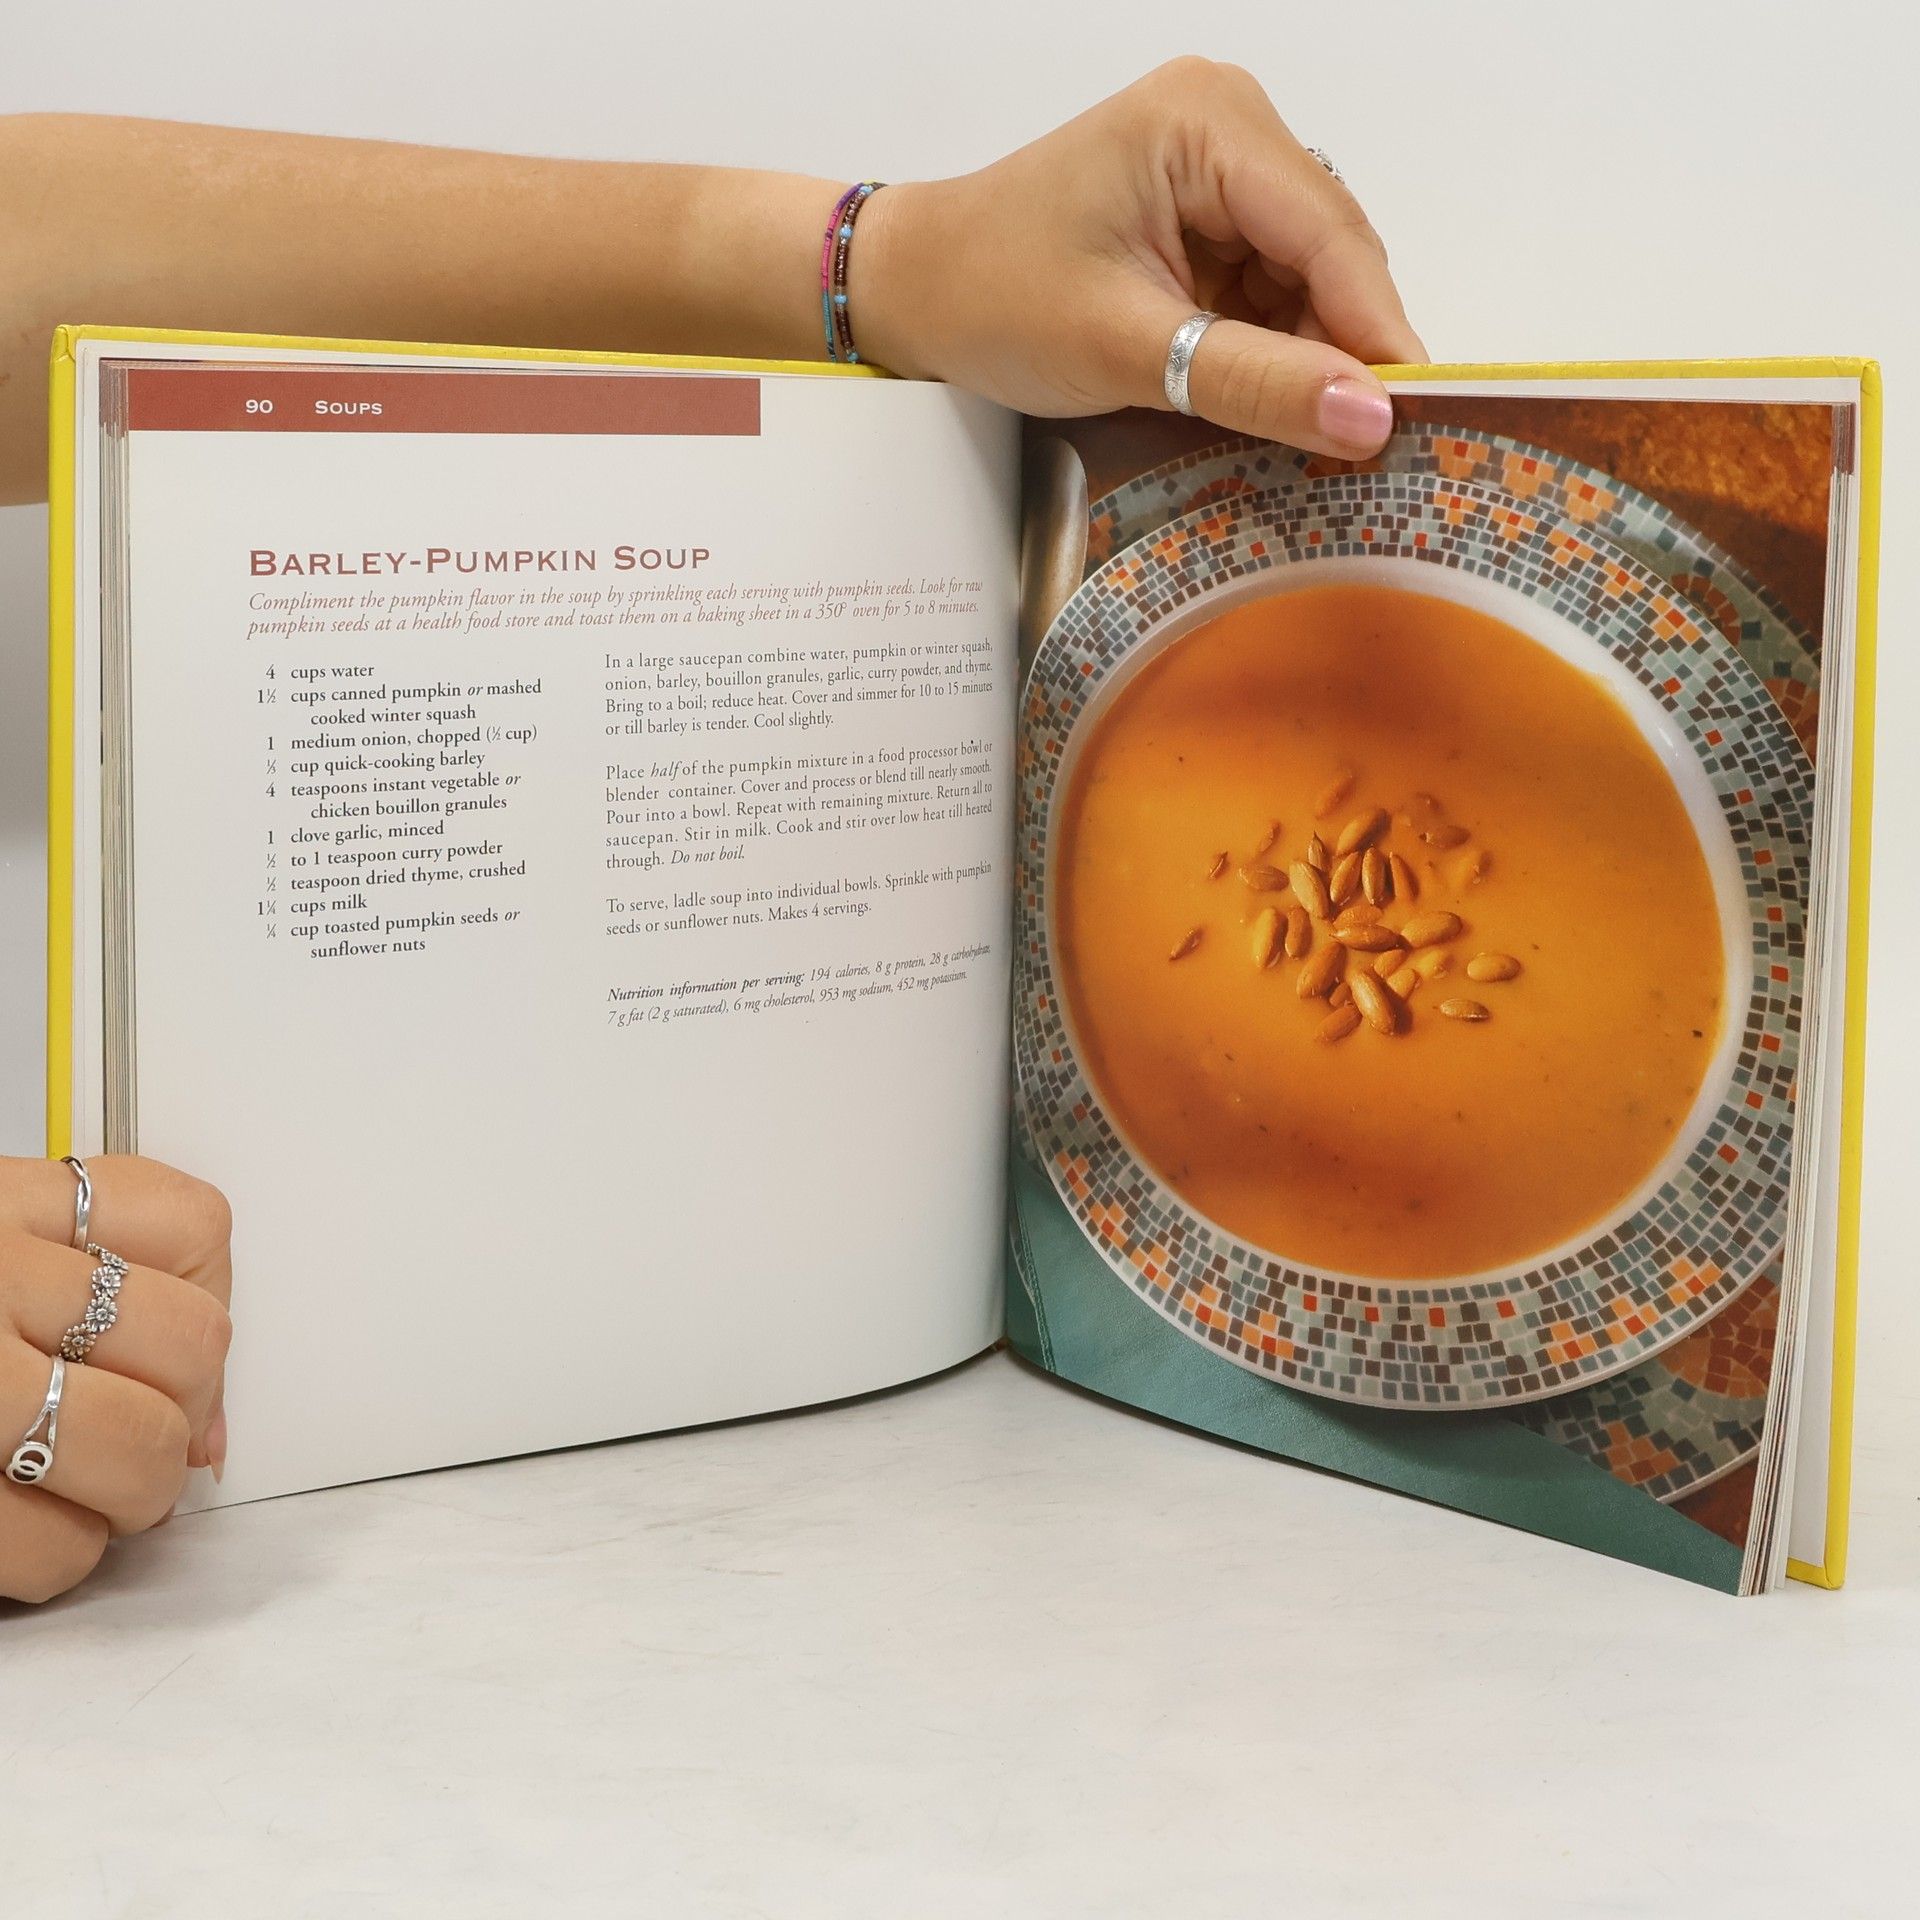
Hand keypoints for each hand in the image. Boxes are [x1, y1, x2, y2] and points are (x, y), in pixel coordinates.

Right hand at [0, 1156, 231, 1603]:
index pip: (191, 1227)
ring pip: (142, 1449)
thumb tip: (211, 1428)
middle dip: (178, 1414)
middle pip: (190, 1345)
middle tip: (131, 1442)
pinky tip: (10, 1535)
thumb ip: (87, 1298)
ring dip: (127, 1499)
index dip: (204, 1303)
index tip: (174, 1353)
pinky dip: (50, 1560)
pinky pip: (49, 1547)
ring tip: (74, 1493)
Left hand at [860, 58, 1425, 458]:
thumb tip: (1369, 418)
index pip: (1331, 235)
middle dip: (1342, 349)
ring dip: (1307, 359)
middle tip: (1363, 451)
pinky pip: (1270, 292)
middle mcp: (1227, 127)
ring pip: (1307, 282)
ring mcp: (1218, 173)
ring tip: (1308, 440)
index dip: (1377, 332)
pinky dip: (1271, 353)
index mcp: (1208, 122)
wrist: (912, 294)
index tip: (1416, 420)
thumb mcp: (1127, 350)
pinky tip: (1266, 406)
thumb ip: (1254, 381)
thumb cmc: (991, 299)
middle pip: (1330, 255)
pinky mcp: (1204, 220)